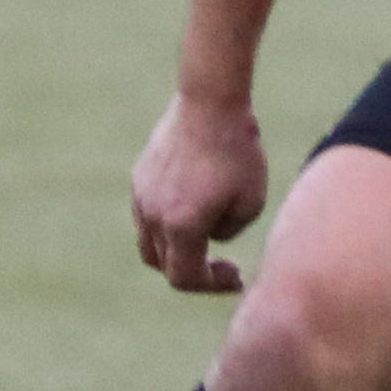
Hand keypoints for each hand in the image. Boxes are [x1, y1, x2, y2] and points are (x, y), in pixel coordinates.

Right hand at [131, 92, 267, 293]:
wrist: (210, 104)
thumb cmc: (239, 152)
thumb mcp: (250, 202)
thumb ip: (227, 231)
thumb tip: (208, 237)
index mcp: (180, 226)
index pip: (184, 278)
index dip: (211, 286)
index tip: (236, 276)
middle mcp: (152, 215)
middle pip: (164, 264)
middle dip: (195, 271)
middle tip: (225, 266)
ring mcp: (141, 196)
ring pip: (150, 242)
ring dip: (177, 250)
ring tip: (208, 239)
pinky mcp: (139, 177)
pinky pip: (148, 215)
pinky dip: (167, 225)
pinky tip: (196, 208)